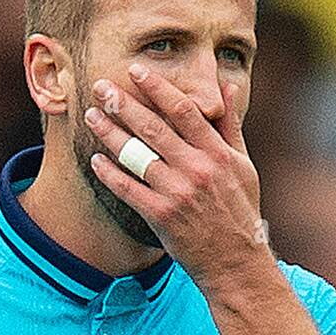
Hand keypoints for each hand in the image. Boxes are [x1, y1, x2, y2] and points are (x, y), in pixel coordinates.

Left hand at [84, 65, 270, 293]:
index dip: (157, 88)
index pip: (183, 110)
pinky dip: (109, 174)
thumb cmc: (239, 212)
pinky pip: (128, 189)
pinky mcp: (162, 216)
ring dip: (110, 133)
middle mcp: (197, 169)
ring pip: (137, 155)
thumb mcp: (244, 166)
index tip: (136, 71)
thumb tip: (224, 89)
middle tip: (101, 86)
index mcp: (217, 153)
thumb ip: (230, 126)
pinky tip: (95, 159)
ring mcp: (178, 193)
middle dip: (124, 104)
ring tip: (91, 116)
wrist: (236, 263)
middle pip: (154, 128)